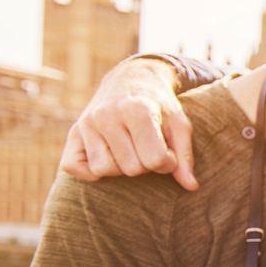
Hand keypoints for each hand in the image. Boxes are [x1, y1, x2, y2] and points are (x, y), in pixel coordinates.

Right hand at [61, 58, 197, 189]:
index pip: (154, 159)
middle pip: (130, 168)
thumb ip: (184, 156)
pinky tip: (108, 158)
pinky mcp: (73, 133)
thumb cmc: (160, 106)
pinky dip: (90, 171)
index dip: (167, 162)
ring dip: (121, 168)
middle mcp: (107, 115)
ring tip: (131, 151)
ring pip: (104, 169)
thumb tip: (191, 187)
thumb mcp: (179, 124)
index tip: (168, 151)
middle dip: (145, 165)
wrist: (131, 79)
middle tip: (148, 149)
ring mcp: (87, 124)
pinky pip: (73, 167)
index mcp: (137, 110)